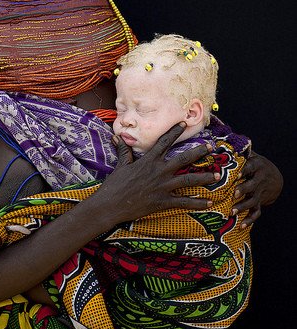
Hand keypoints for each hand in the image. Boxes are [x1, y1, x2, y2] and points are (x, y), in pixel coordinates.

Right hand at [95, 123, 219, 224]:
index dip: (175, 131)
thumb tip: (116, 136)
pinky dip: (197, 203)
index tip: (184, 123)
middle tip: (211, 148)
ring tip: (217, 175)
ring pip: (188, 180)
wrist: (111, 205)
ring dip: (204, 177)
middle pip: (183, 159)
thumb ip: (123, 150)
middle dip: (198, 152)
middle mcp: (159, 171)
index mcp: (149, 161)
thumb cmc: (114, 185)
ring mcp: (162, 186)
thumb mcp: (120, 166)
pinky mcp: (163, 201)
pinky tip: (209, 202)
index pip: (164, 142)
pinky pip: (184, 202)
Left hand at [232, 151, 282, 225]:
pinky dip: (249, 220)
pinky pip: (256, 212)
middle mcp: (259, 180)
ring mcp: (260, 192)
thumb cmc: (256, 165)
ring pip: (253, 201)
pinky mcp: (260, 202)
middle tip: (233, 194)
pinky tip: (241, 226)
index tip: (236, 174)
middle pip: (252, 186)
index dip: (243, 171)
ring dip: (242, 207)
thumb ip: (238, 152)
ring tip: (231, 212)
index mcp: (256, 166)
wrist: (275, 177)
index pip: (249, 168)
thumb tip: (218, 143)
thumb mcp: (251, 156)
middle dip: (243, 190)